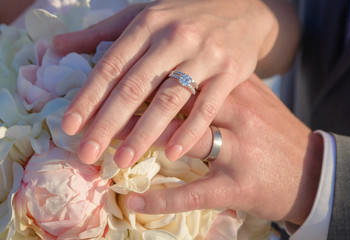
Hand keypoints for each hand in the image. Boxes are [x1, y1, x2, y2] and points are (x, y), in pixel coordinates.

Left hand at [53, 0, 297, 167]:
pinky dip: (189, 131)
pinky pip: (208, 106)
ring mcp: (205, 55)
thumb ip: (101, 32)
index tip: (69, 126)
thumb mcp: (144, 14)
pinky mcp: (231, 71)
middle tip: (87, 153)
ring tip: (122, 160)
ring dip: (144, 133)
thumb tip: (56, 47)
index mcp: (148, 24)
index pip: (111, 65)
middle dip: (108, 123)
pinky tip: (171, 154)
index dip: (88, 97)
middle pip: (135, 86)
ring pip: (169, 100)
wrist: (242, 7)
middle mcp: (175, 38)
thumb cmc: (186, 15)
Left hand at [123, 75, 323, 226]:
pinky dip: (162, 198)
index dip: (148, 81)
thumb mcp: (250, 103)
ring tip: (110, 154)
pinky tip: (135, 200)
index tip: (116, 85)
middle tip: (101, 116)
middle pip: (180, 104)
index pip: (185, 78)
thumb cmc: (273, 135)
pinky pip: (194, 192)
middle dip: (138, 109)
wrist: (312, 170)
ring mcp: (238, 150)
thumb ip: (216, 91)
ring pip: (184, 142)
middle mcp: (237, 113)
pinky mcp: (238, 185)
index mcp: (237, 89)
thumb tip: (178, 83)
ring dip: (143, 146)